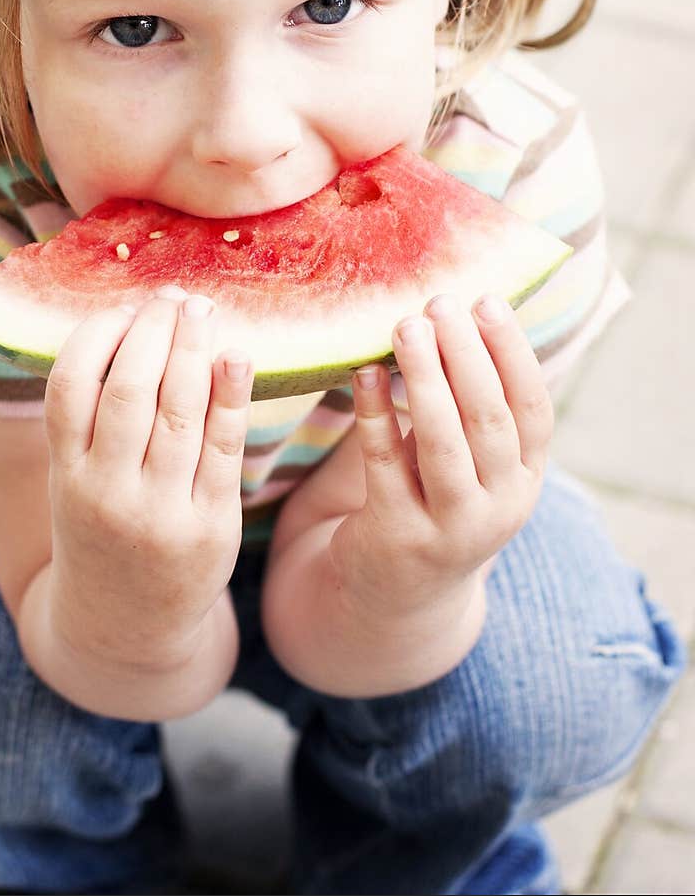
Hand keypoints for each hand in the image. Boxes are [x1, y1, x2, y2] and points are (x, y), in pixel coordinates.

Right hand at [43, 284, 253, 667]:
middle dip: (154, 332)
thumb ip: (90, 418)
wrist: (126, 630)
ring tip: (202, 311)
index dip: (97, 335)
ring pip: (180, 413)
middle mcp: (109, 494)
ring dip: (194, 351)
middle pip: (130, 392)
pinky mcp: (211, 527)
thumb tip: (132, 324)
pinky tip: (237, 357)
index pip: (70, 386)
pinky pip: (224, 448)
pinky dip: (231, 397)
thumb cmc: (102, 530)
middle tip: (173, 297)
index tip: (125, 306)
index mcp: (66, 476)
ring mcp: (161, 513)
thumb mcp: (74, 481)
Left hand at [330, 293, 553, 624]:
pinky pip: (385, 464)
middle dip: (463, 354)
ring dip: (424, 377)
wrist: (398, 594)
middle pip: (486, 418)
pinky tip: (363, 373)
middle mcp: (500, 506)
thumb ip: (471, 404)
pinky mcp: (398, 535)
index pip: (531, 407)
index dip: (510, 351)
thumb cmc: (435, 499)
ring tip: (404, 326)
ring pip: (442, 442)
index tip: (485, 300)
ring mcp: (451, 526)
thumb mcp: (472, 462)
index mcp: (525, 479)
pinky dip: (375, 414)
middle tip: (437, 304)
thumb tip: (456, 316)